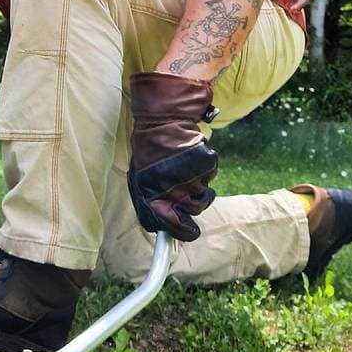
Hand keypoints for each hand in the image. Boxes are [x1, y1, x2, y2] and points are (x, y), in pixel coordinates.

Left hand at [127, 72, 217, 241]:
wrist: (162, 120)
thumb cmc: (149, 151)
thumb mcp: (141, 179)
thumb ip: (152, 204)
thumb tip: (162, 228)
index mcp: (151, 195)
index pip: (171, 225)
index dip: (182, 231)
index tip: (189, 231)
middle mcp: (171, 189)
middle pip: (194, 211)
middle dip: (192, 202)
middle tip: (183, 185)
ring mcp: (190, 176)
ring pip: (203, 195)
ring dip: (198, 184)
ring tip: (184, 167)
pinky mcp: (205, 164)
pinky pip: (210, 177)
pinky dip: (204, 170)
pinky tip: (191, 158)